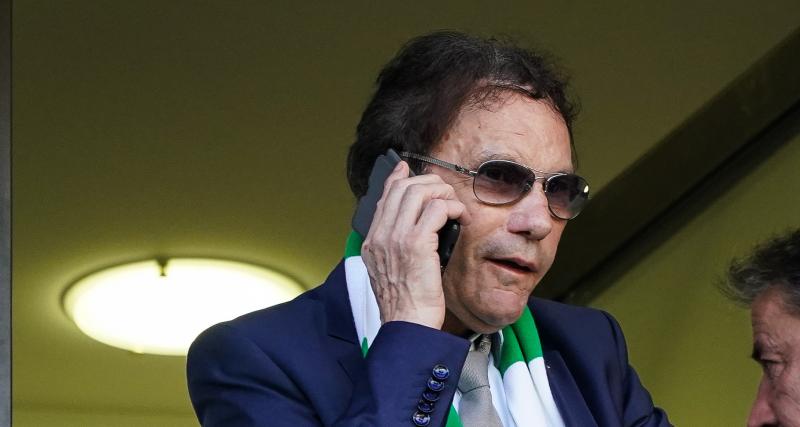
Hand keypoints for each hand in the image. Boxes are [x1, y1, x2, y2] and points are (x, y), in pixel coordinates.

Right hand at [361, 161, 470, 329]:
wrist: (408, 326)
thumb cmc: (407, 306)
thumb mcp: (394, 273)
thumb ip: (398, 248)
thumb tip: (417, 227)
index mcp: (372, 243)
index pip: (382, 198)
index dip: (396, 178)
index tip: (406, 168)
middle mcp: (379, 237)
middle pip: (401, 188)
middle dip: (427, 182)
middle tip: (445, 193)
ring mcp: (395, 239)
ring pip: (418, 192)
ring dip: (441, 193)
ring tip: (454, 206)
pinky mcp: (416, 244)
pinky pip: (436, 209)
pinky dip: (451, 207)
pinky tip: (459, 217)